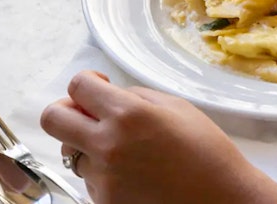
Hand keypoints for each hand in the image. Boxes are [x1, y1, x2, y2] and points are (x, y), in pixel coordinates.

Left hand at [40, 71, 276, 203]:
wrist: (223, 202)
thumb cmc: (207, 152)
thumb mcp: (175, 107)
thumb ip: (133, 97)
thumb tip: (103, 93)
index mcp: (128, 113)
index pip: (77, 86)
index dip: (86, 84)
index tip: (97, 89)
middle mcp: (108, 145)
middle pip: (53, 119)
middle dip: (65, 113)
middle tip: (85, 117)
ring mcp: (104, 179)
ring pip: (73, 154)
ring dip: (90, 149)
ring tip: (128, 156)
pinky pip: (90, 182)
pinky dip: (105, 177)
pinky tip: (136, 178)